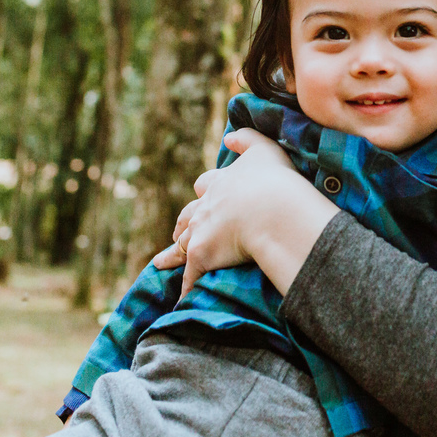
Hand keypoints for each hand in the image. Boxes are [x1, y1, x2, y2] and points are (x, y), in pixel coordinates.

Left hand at [152, 127, 337, 298]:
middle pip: (188, 216)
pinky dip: (186, 288)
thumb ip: (247, 139)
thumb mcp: (265, 149)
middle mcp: (205, 206)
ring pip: (181, 244)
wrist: (273, 209)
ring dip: (173, 253)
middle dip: (183, 223)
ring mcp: (200, 232)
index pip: (206, 185)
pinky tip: (182, 299)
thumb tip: (229, 137)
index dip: (205, 190)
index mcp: (221, 183)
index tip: (203, 194)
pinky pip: (191, 276)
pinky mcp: (201, 255)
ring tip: (163, 262)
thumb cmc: (274, 180)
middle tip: (177, 232)